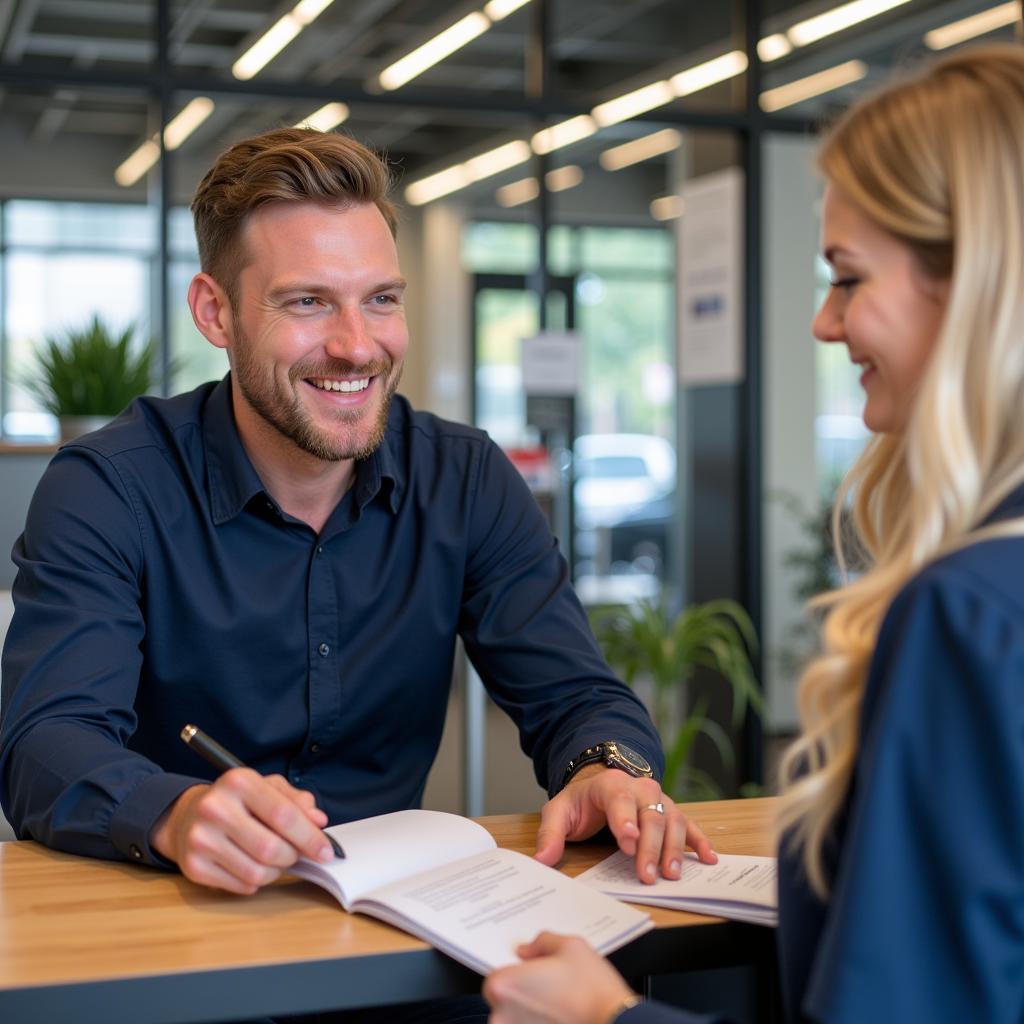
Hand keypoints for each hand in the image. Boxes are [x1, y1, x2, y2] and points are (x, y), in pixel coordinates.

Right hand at [150, 768, 334, 893]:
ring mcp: (201, 838)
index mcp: (239, 782)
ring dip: (276, 872)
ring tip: (274, 860)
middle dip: (293, 856)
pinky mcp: (193, 866)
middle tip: (295, 854)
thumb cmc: (237, 801)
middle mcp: (215, 807)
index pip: (284, 815)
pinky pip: (241, 886)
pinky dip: (256, 882)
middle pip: (271, 848)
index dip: (310, 837)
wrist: (188, 815)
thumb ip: (296, 801)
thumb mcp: (267, 788)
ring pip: (257, 873)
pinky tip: (251, 866)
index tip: (326, 851)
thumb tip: (318, 821)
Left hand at [484, 931, 634, 1023]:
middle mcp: (502, 1016)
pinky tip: (562, 1017)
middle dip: (524, 994)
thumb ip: (542, 942)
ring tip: (561, 1003)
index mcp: (504, 986)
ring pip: (518, 1019)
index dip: (516, 973)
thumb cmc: (593, 990)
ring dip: (532, 1012)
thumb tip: (528, 950)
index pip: (496, 977)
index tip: (531, 973)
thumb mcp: (570, 947)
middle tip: (549, 988)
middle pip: (504, 1001)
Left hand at [535, 765, 715, 882]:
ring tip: (672, 875)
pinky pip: (690, 824)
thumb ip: (550, 834)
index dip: (624, 819)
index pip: (619, 798)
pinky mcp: (671, 811)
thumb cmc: (581, 802)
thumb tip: (542, 859)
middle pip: (651, 814)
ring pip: (674, 819)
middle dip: (650, 846)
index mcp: (609, 784)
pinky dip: (701, 840)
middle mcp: (639, 788)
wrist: (600, 784)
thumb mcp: (558, 812)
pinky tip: (709, 858)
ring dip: (675, 848)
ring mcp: (659, 799)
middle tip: (647, 876)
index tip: (627, 843)